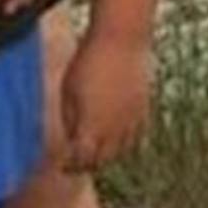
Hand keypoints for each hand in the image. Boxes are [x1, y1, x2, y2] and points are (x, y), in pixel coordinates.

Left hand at [61, 31, 152, 171]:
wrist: (121, 41)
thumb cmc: (87, 60)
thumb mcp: (68, 88)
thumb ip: (69, 115)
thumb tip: (72, 135)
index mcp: (92, 126)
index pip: (82, 159)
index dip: (72, 165)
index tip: (63, 165)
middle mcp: (115, 130)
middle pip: (103, 160)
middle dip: (89, 164)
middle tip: (77, 163)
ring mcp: (133, 122)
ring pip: (121, 151)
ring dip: (107, 156)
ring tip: (94, 153)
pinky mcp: (145, 112)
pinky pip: (135, 137)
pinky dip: (124, 143)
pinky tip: (116, 139)